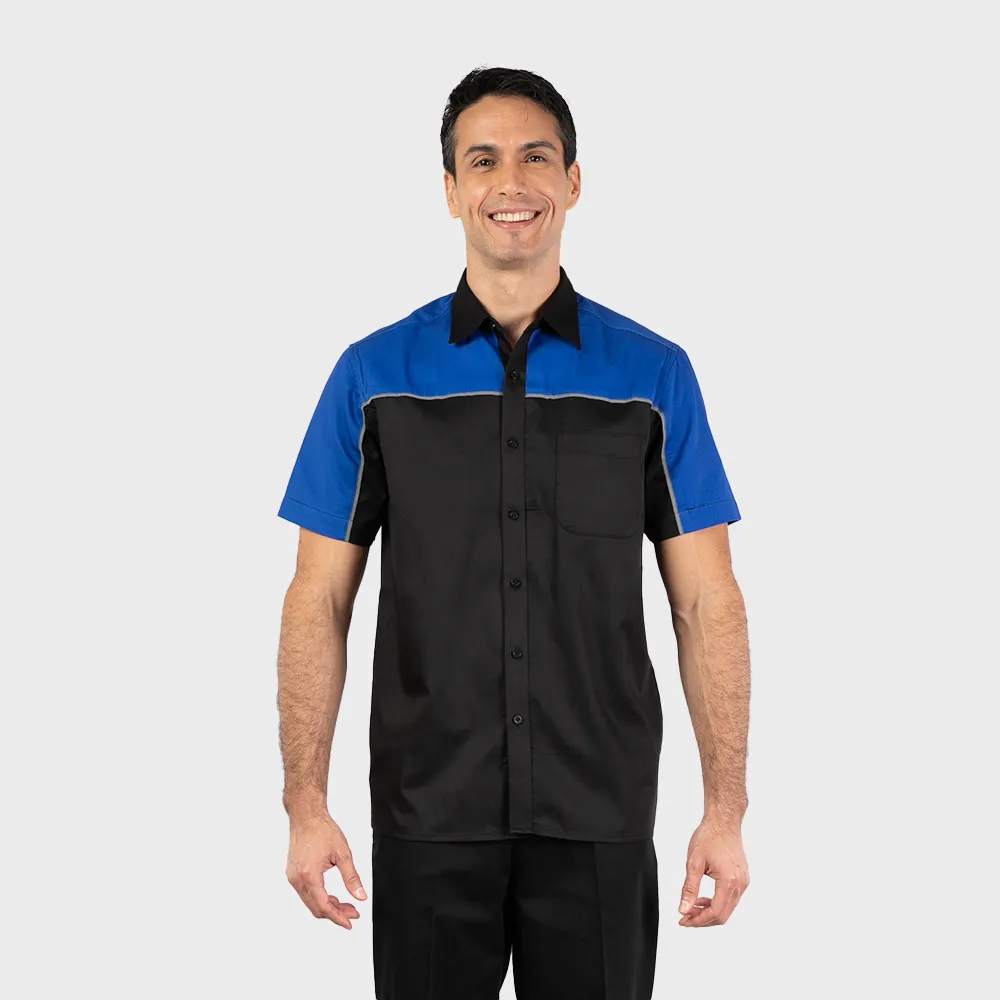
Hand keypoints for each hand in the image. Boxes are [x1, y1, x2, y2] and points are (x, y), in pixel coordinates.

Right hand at [286, 812, 366, 929]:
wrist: (306, 816)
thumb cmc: (322, 829)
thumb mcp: (342, 853)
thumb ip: (352, 877)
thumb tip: (360, 896)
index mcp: (309, 875)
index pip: (323, 905)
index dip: (338, 917)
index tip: (350, 922)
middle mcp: (296, 879)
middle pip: (316, 907)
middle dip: (335, 913)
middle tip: (353, 912)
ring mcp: (292, 877)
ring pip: (310, 902)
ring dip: (328, 906)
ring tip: (346, 905)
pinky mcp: (292, 874)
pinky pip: (306, 894)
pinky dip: (319, 898)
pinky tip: (332, 897)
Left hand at [678, 819, 749, 926]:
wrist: (723, 821)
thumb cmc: (710, 836)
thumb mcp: (694, 863)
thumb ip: (689, 888)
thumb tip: (683, 909)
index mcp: (729, 881)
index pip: (715, 912)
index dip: (699, 920)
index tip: (684, 921)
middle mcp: (740, 884)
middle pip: (723, 915)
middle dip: (703, 919)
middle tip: (685, 918)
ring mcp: (743, 882)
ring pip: (727, 908)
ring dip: (709, 912)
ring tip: (691, 908)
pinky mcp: (742, 878)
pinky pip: (730, 898)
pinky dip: (716, 902)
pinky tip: (702, 899)